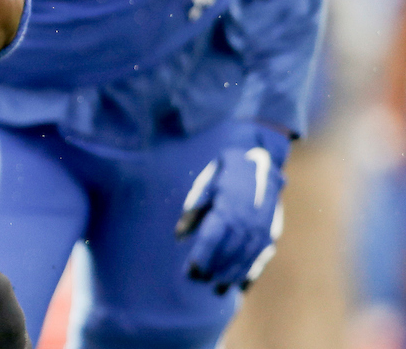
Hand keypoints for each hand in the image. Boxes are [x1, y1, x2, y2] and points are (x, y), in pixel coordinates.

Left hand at [175, 123, 289, 293]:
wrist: (260, 162)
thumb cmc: (225, 174)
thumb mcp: (205, 184)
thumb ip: (192, 210)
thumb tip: (178, 237)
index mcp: (228, 207)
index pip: (212, 238)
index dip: (201, 255)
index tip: (190, 270)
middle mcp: (247, 220)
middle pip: (228, 251)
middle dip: (213, 268)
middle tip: (198, 281)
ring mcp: (262, 228)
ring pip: (245, 258)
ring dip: (230, 275)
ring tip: (216, 288)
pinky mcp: (271, 232)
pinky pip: (261, 257)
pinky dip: (250, 273)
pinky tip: (239, 285)